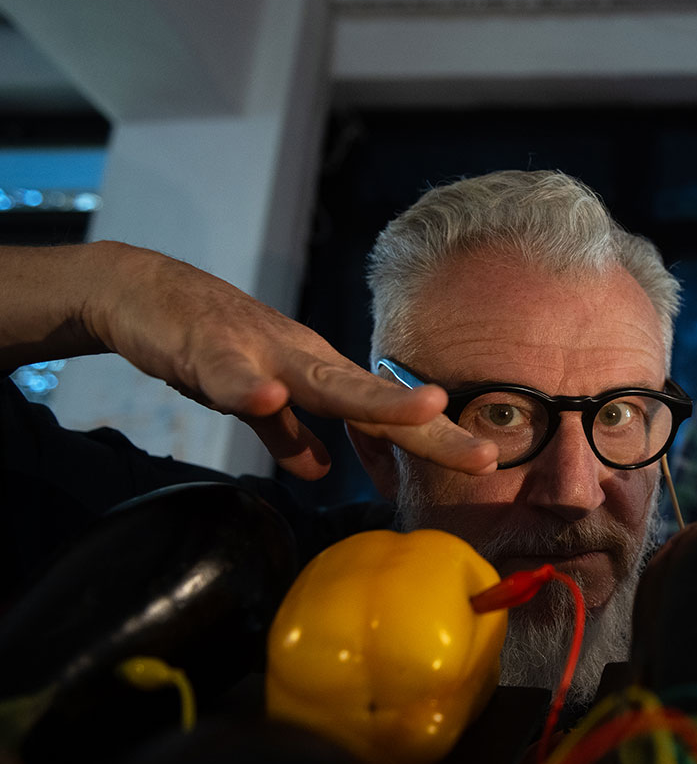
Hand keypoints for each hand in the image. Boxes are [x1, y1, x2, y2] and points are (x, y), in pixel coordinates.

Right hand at [88, 244, 499, 479]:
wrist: (141, 291)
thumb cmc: (210, 344)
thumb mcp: (257, 399)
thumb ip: (288, 434)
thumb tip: (319, 472)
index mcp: (319, 376)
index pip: (388, 415)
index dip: (436, 439)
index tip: (487, 462)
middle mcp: (306, 361)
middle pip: (377, 401)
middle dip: (433, 429)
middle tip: (486, 456)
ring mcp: (262, 352)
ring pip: (323, 381)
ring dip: (373, 398)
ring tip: (424, 410)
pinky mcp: (208, 349)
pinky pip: (230, 373)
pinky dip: (247, 388)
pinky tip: (266, 399)